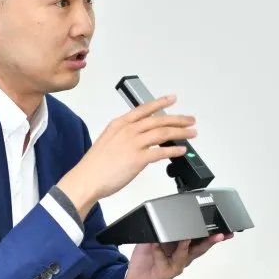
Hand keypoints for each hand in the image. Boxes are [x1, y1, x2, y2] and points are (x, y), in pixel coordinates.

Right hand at [57, 95, 195, 216]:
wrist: (86, 179)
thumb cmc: (94, 165)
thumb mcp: (108, 141)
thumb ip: (125, 137)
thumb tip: (141, 139)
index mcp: (119, 124)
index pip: (144, 109)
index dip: (160, 103)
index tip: (172, 99)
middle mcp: (127, 130)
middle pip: (158, 120)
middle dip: (177, 119)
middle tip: (190, 119)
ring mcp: (133, 144)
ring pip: (163, 133)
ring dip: (180, 132)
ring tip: (191, 133)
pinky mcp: (138, 159)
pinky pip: (161, 152)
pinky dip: (174, 150)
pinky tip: (181, 150)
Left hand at [124, 233, 233, 278]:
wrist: (135, 278)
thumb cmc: (147, 257)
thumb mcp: (153, 238)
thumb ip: (160, 228)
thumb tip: (165, 215)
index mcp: (182, 244)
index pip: (199, 236)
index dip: (211, 232)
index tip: (222, 227)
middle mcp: (183, 254)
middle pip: (200, 246)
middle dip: (211, 240)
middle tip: (220, 234)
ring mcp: (178, 264)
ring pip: (187, 254)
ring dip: (188, 244)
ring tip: (188, 236)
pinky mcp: (169, 272)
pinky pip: (167, 260)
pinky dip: (161, 251)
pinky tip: (157, 243)